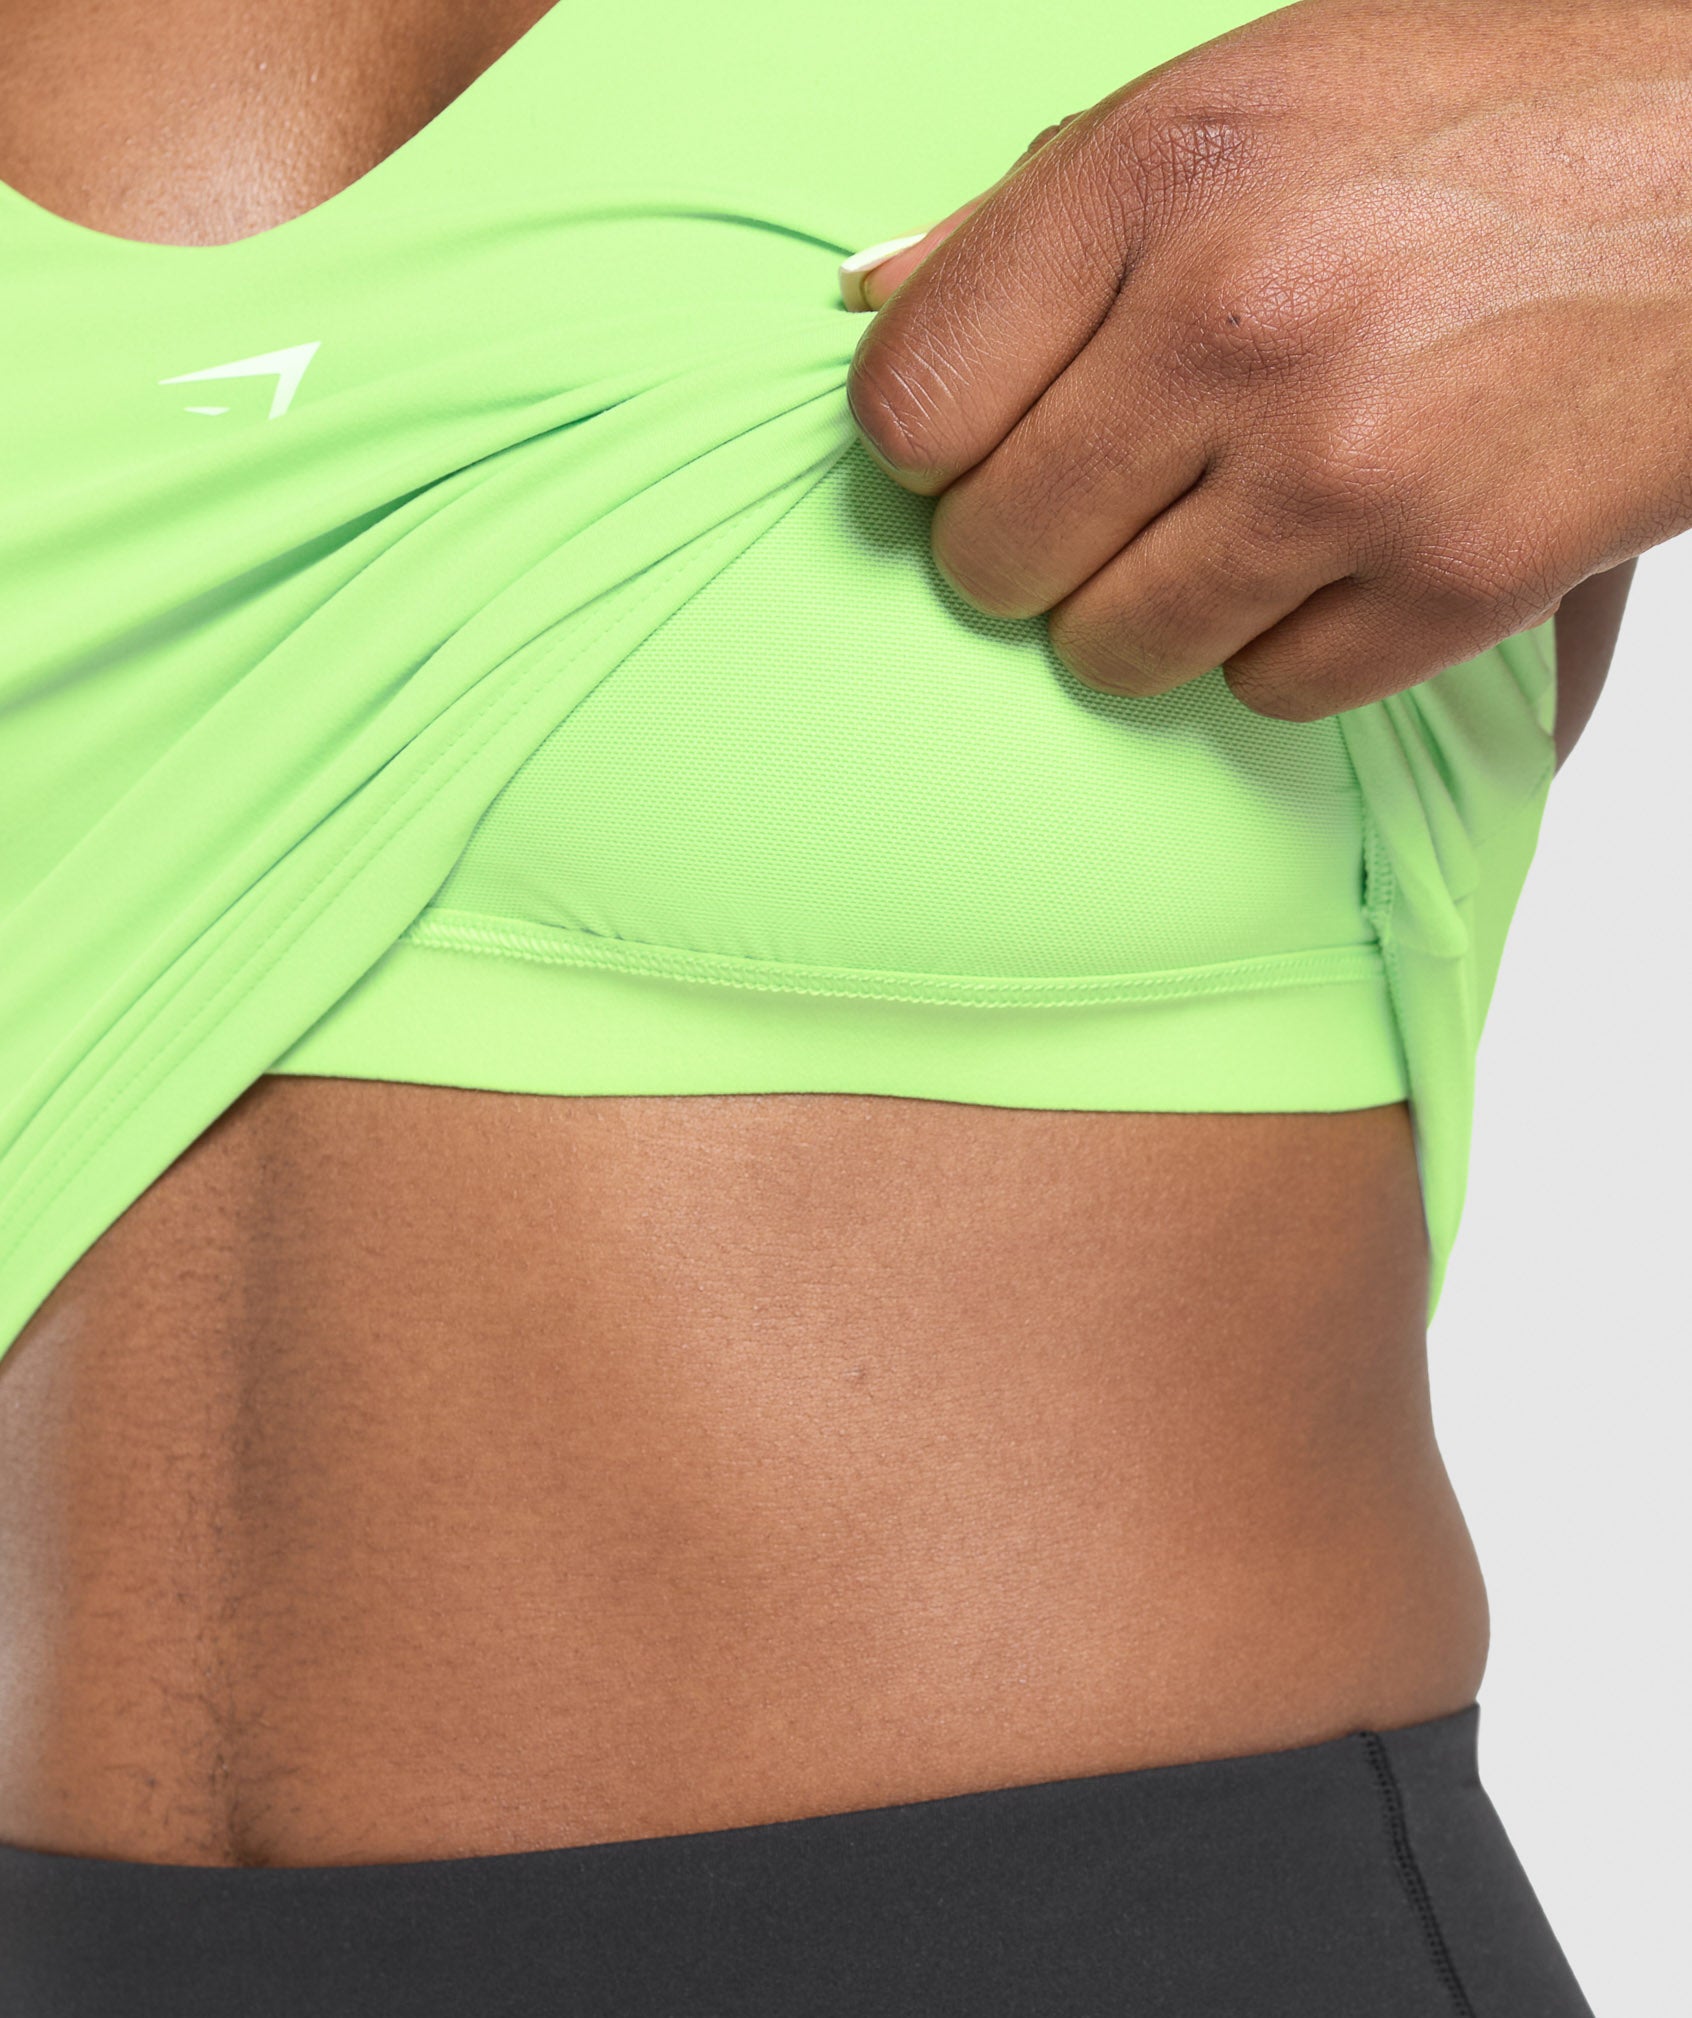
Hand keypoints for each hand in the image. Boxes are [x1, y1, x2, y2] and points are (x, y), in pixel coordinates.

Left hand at [841, 0, 1691, 719]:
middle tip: (1114, 493)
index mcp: (1161, 173)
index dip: (931, 449)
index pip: (910, 407)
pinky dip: (1283, 642)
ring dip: (1145, 610)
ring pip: (1108, 651)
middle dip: (1030, 545)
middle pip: (993, 556)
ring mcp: (1342, 466)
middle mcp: (1236, 321)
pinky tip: (1342, 549)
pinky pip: (1260, 689)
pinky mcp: (1444, 580)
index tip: (985, 441)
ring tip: (1230, 521)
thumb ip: (1039, 208)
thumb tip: (872, 305)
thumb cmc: (1490, 120)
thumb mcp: (1251, 92)